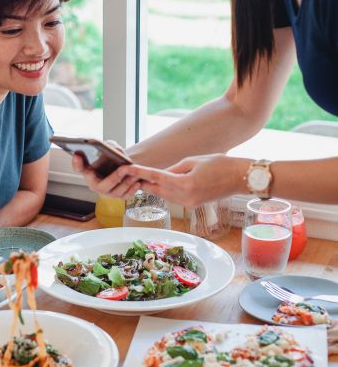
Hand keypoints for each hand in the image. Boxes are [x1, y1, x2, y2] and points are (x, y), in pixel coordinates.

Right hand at [71, 140, 140, 197]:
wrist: (124, 165)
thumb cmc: (113, 156)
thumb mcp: (110, 147)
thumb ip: (107, 147)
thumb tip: (109, 148)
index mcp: (88, 171)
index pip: (79, 168)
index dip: (77, 162)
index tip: (77, 154)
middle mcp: (94, 184)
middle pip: (100, 186)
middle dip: (113, 178)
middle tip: (123, 169)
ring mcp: (106, 192)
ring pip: (115, 192)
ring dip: (126, 183)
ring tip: (135, 174)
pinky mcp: (118, 196)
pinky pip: (125, 196)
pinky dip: (132, 190)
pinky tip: (138, 182)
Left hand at [117, 155, 246, 207]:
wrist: (240, 178)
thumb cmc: (220, 165)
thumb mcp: (194, 161)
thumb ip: (174, 169)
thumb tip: (161, 174)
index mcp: (185, 183)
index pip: (156, 177)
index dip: (139, 173)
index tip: (126, 169)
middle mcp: (185, 197)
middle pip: (157, 190)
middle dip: (143, 183)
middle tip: (128, 175)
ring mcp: (189, 203)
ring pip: (165, 195)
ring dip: (154, 187)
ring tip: (142, 179)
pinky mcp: (193, 205)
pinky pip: (175, 198)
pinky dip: (167, 191)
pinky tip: (162, 185)